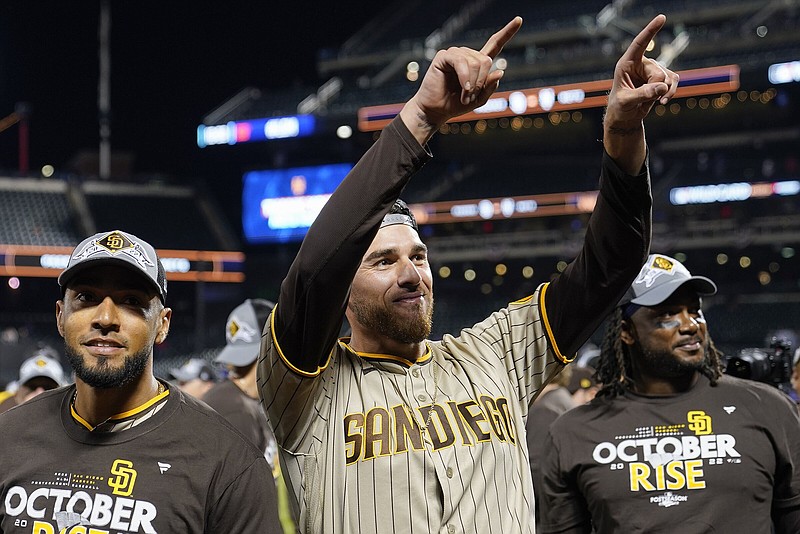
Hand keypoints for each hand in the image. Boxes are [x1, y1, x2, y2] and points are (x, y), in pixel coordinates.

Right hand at [400, 16, 521, 143]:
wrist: (436, 111)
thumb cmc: (455, 105)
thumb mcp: (479, 100)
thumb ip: (490, 87)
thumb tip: (500, 71)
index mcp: (477, 63)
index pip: (495, 44)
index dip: (507, 32)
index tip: (519, 20)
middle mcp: (467, 55)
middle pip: (486, 60)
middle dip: (481, 82)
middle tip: (472, 97)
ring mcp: (455, 54)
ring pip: (475, 62)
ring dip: (472, 83)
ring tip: (465, 96)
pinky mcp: (444, 56)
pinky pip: (461, 62)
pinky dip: (464, 78)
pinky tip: (463, 88)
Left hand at [605, 14, 678, 128]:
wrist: (625, 116)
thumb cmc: (619, 107)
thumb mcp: (626, 102)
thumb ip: (642, 94)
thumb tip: (662, 87)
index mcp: (627, 63)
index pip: (639, 44)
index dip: (650, 31)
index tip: (662, 18)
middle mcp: (641, 63)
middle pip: (658, 73)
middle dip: (654, 88)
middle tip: (643, 98)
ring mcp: (653, 70)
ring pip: (668, 78)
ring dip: (664, 92)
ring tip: (654, 101)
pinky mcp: (662, 78)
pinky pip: (674, 81)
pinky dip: (671, 92)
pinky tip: (662, 102)